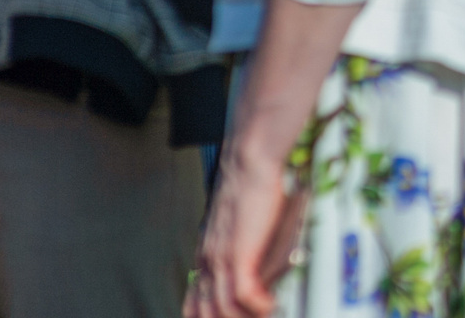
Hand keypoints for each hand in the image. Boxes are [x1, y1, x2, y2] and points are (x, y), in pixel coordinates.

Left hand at [186, 146, 300, 317]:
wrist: (248, 162)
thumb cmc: (248, 184)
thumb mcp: (236, 222)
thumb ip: (239, 243)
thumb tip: (253, 261)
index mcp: (206, 255)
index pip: (194, 303)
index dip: (206, 317)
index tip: (226, 317)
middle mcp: (208, 261)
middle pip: (204, 312)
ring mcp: (221, 260)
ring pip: (221, 310)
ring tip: (265, 314)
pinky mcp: (238, 254)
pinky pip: (244, 295)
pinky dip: (259, 306)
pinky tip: (270, 304)